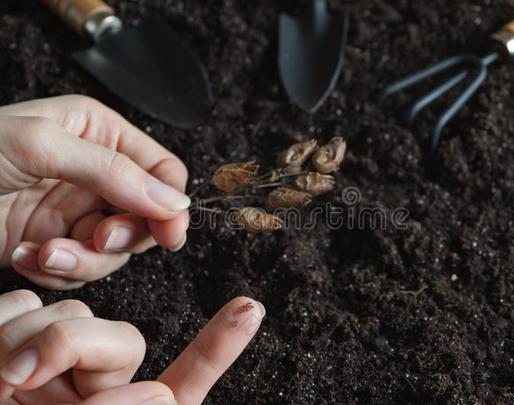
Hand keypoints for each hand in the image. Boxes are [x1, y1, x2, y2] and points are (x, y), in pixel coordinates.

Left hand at [0, 96, 190, 289]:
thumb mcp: (40, 146)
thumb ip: (114, 172)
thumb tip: (173, 201)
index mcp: (100, 134)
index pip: (163, 171)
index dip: (171, 204)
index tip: (168, 233)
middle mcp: (95, 173)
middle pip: (147, 216)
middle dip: (123, 236)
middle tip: (98, 238)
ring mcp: (75, 212)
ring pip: (116, 250)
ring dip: (83, 260)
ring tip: (45, 252)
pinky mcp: (55, 243)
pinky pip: (82, 269)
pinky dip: (57, 270)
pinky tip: (25, 255)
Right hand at [0, 290, 264, 403]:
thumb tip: (164, 395)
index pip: (184, 379)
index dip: (216, 347)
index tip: (250, 309)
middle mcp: (92, 388)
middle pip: (113, 335)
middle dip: (66, 345)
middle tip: (15, 382)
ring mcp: (53, 366)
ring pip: (62, 315)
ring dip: (17, 345)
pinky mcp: (13, 340)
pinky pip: (20, 306)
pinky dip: (0, 326)